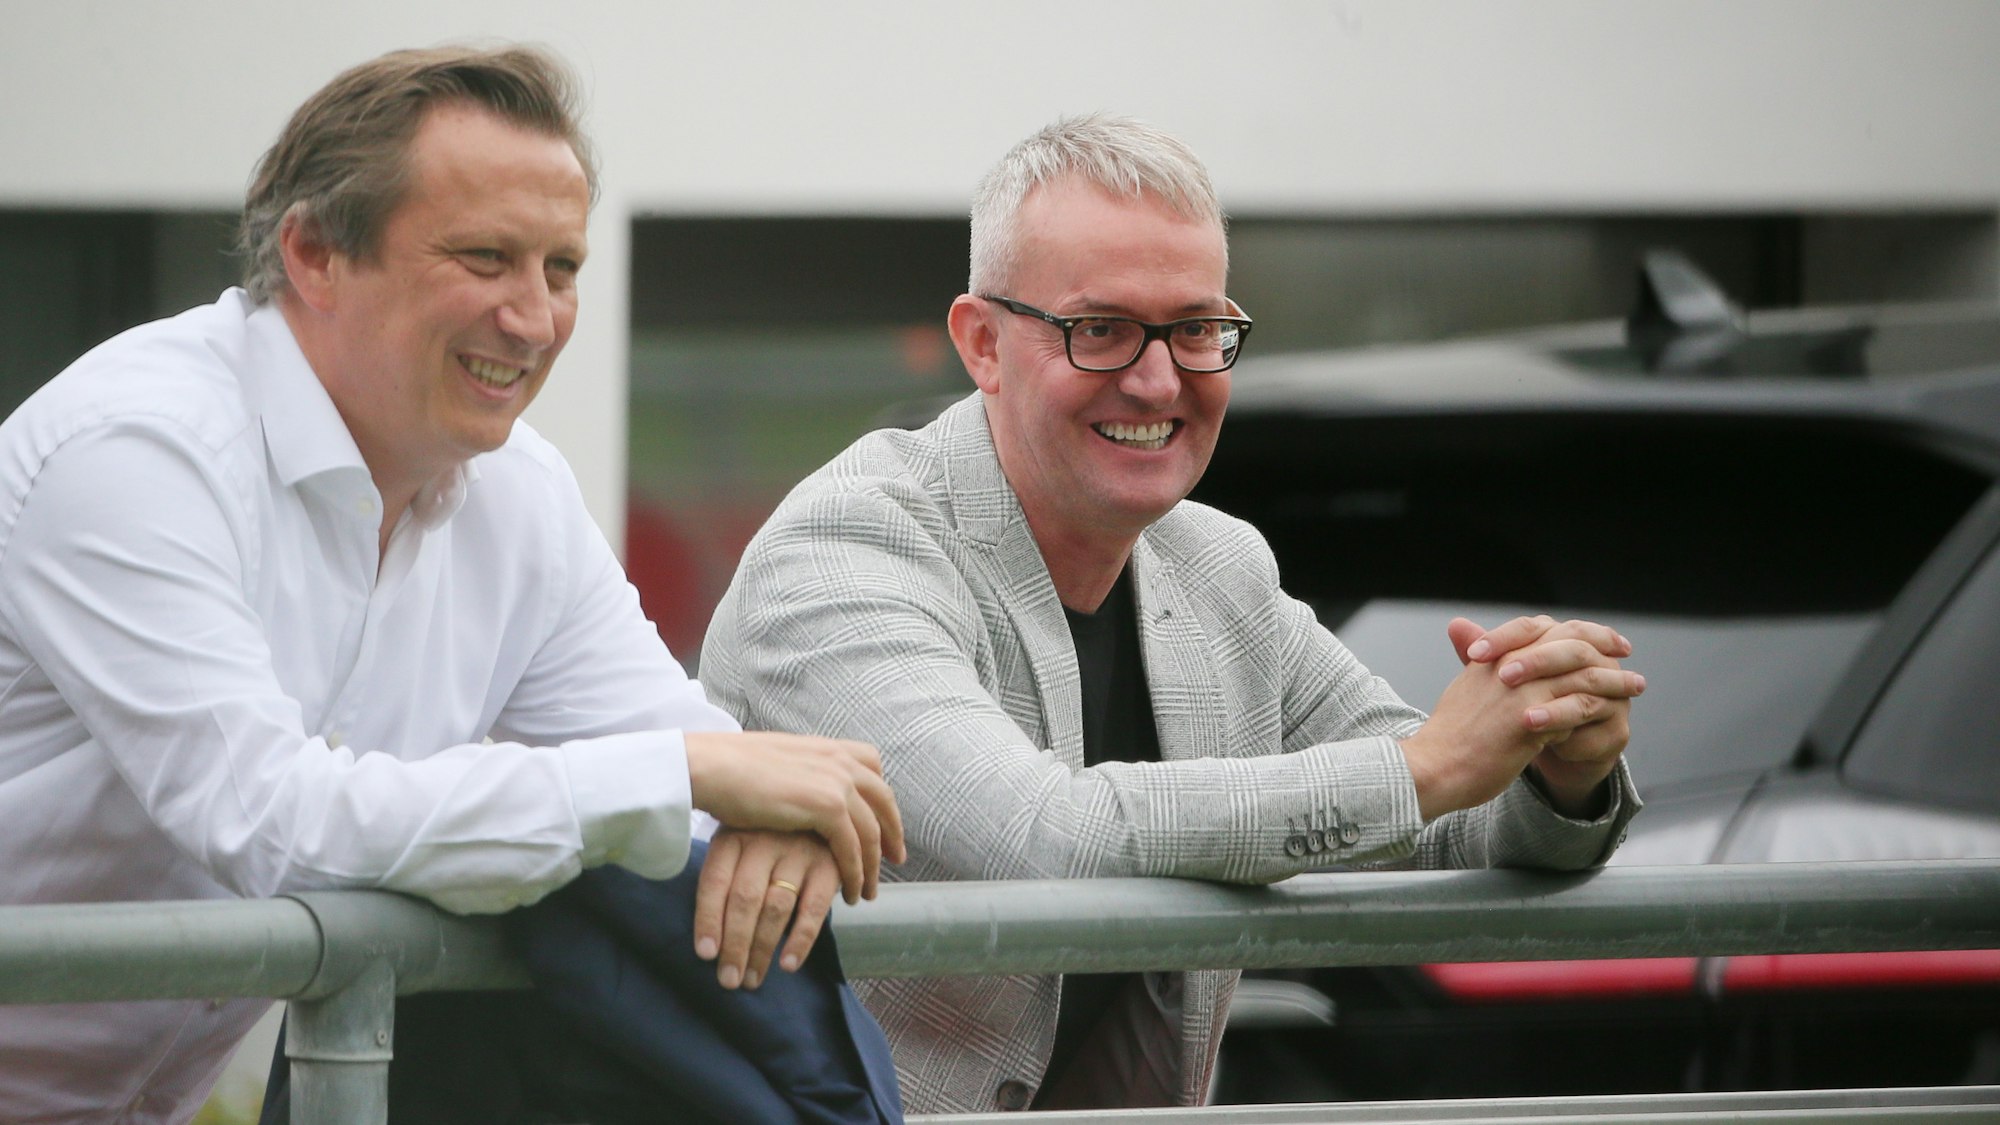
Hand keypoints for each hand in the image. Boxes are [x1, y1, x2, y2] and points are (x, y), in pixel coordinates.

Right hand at [684, 731, 905, 904]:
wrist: (712, 767)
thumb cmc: (730, 767)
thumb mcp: (778, 761)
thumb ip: (801, 771)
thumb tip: (803, 786)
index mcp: (829, 747)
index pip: (873, 770)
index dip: (881, 800)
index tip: (885, 823)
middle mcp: (840, 760)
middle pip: (883, 801)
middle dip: (891, 833)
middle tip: (895, 860)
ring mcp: (837, 782)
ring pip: (870, 831)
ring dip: (872, 864)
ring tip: (867, 890)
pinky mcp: (827, 807)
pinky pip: (853, 847)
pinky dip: (854, 873)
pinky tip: (849, 893)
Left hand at [694, 828, 839, 989]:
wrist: (818, 817)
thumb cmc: (766, 843)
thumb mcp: (738, 848)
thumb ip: (725, 881)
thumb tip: (709, 942)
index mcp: (733, 836)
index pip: (715, 881)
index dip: (708, 919)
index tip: (706, 954)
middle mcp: (764, 841)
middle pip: (745, 899)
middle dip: (735, 945)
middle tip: (729, 979)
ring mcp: (798, 852)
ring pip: (776, 907)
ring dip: (762, 949)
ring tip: (751, 979)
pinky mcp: (828, 866)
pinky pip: (813, 909)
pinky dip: (800, 940)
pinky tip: (788, 965)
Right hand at [1401, 621, 1643, 819]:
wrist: (1433, 767)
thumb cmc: (1449, 738)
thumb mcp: (1467, 693)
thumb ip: (1484, 671)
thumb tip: (1498, 665)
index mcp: (1492, 657)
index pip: (1541, 627)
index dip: (1574, 628)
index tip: (1597, 635)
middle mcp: (1507, 666)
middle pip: (1567, 641)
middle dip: (1602, 642)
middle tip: (1625, 650)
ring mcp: (1519, 691)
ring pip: (1580, 673)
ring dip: (1613, 678)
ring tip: (1635, 684)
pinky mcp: (1529, 720)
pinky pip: (1577, 706)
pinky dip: (1599, 705)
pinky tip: (1616, 711)